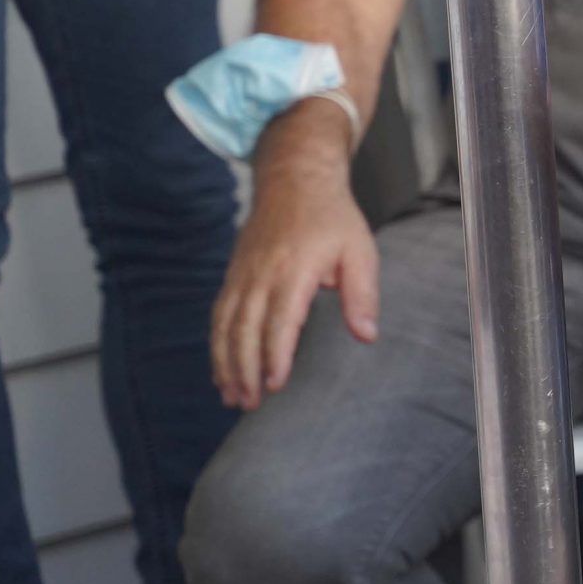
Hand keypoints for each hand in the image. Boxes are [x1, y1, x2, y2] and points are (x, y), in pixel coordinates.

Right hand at [211, 167, 380, 410]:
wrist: (295, 180)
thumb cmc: (332, 218)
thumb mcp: (360, 251)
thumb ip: (362, 295)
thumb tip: (366, 335)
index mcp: (294, 270)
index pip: (280, 321)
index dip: (275, 355)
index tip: (276, 384)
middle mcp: (261, 274)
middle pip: (244, 329)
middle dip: (245, 370)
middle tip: (250, 403)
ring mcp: (242, 275)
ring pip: (225, 326)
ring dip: (226, 363)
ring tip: (232, 396)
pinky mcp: (233, 276)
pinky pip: (219, 315)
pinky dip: (217, 345)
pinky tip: (222, 369)